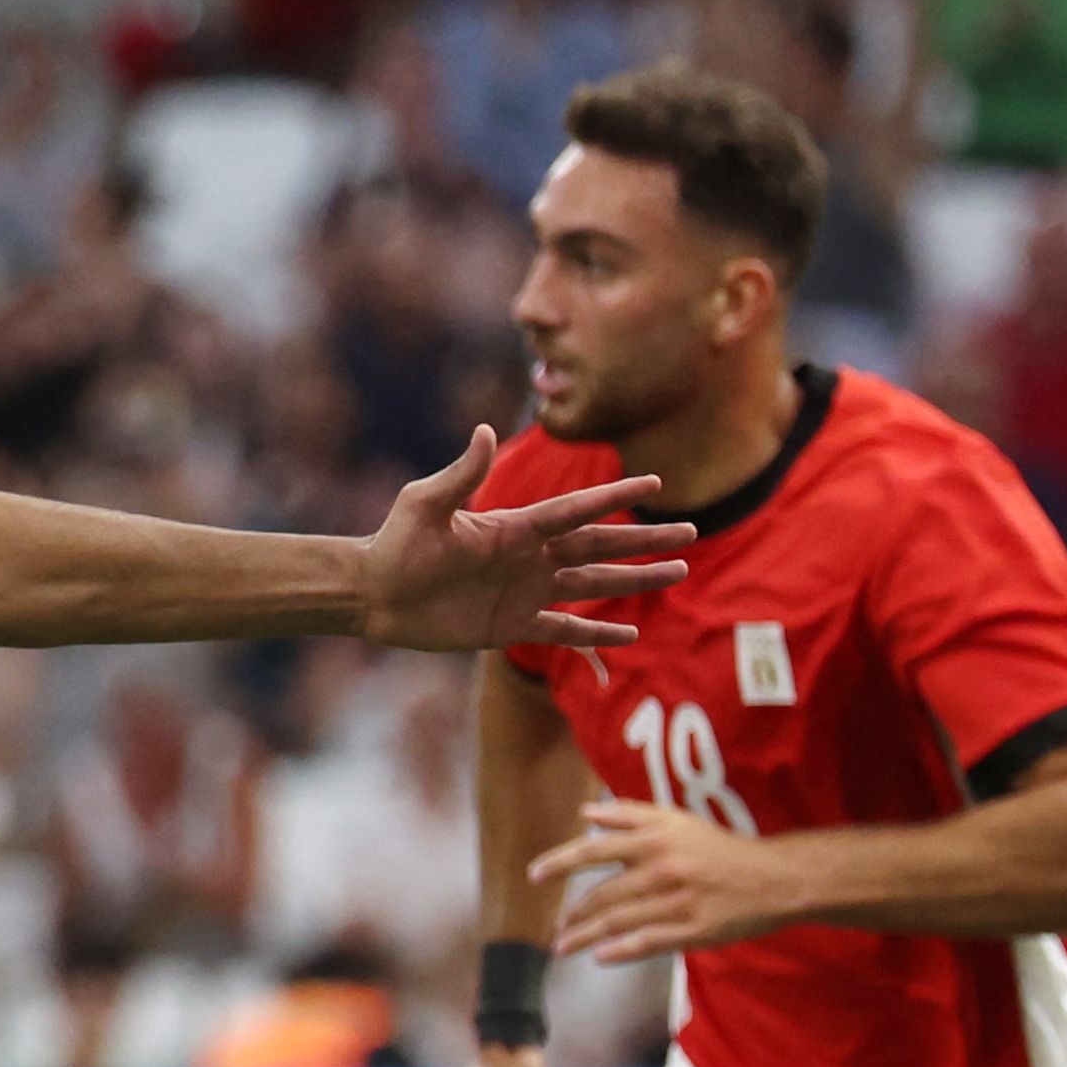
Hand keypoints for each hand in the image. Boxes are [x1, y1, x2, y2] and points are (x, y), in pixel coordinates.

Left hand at [357, 429, 694, 652]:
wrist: (373, 595)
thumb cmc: (394, 545)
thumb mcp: (425, 505)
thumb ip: (462, 475)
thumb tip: (485, 431)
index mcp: (515, 526)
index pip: (578, 509)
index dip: (616, 496)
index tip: (656, 484)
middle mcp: (529, 557)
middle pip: (601, 546)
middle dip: (646, 540)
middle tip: (693, 531)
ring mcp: (524, 591)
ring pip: (593, 585)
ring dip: (635, 580)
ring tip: (678, 571)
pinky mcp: (511, 626)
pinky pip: (563, 630)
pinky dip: (595, 634)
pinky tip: (630, 632)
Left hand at [539, 797, 804, 961]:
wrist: (773, 878)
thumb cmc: (718, 849)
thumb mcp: (677, 822)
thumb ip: (631, 816)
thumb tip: (586, 812)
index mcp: (656, 840)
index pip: (595, 850)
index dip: (560, 863)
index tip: (534, 876)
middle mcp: (663, 869)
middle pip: (602, 895)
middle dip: (573, 914)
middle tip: (558, 927)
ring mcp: (678, 902)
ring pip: (619, 923)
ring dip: (585, 938)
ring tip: (564, 948)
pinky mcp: (693, 930)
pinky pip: (646, 943)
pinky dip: (619, 952)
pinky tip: (599, 958)